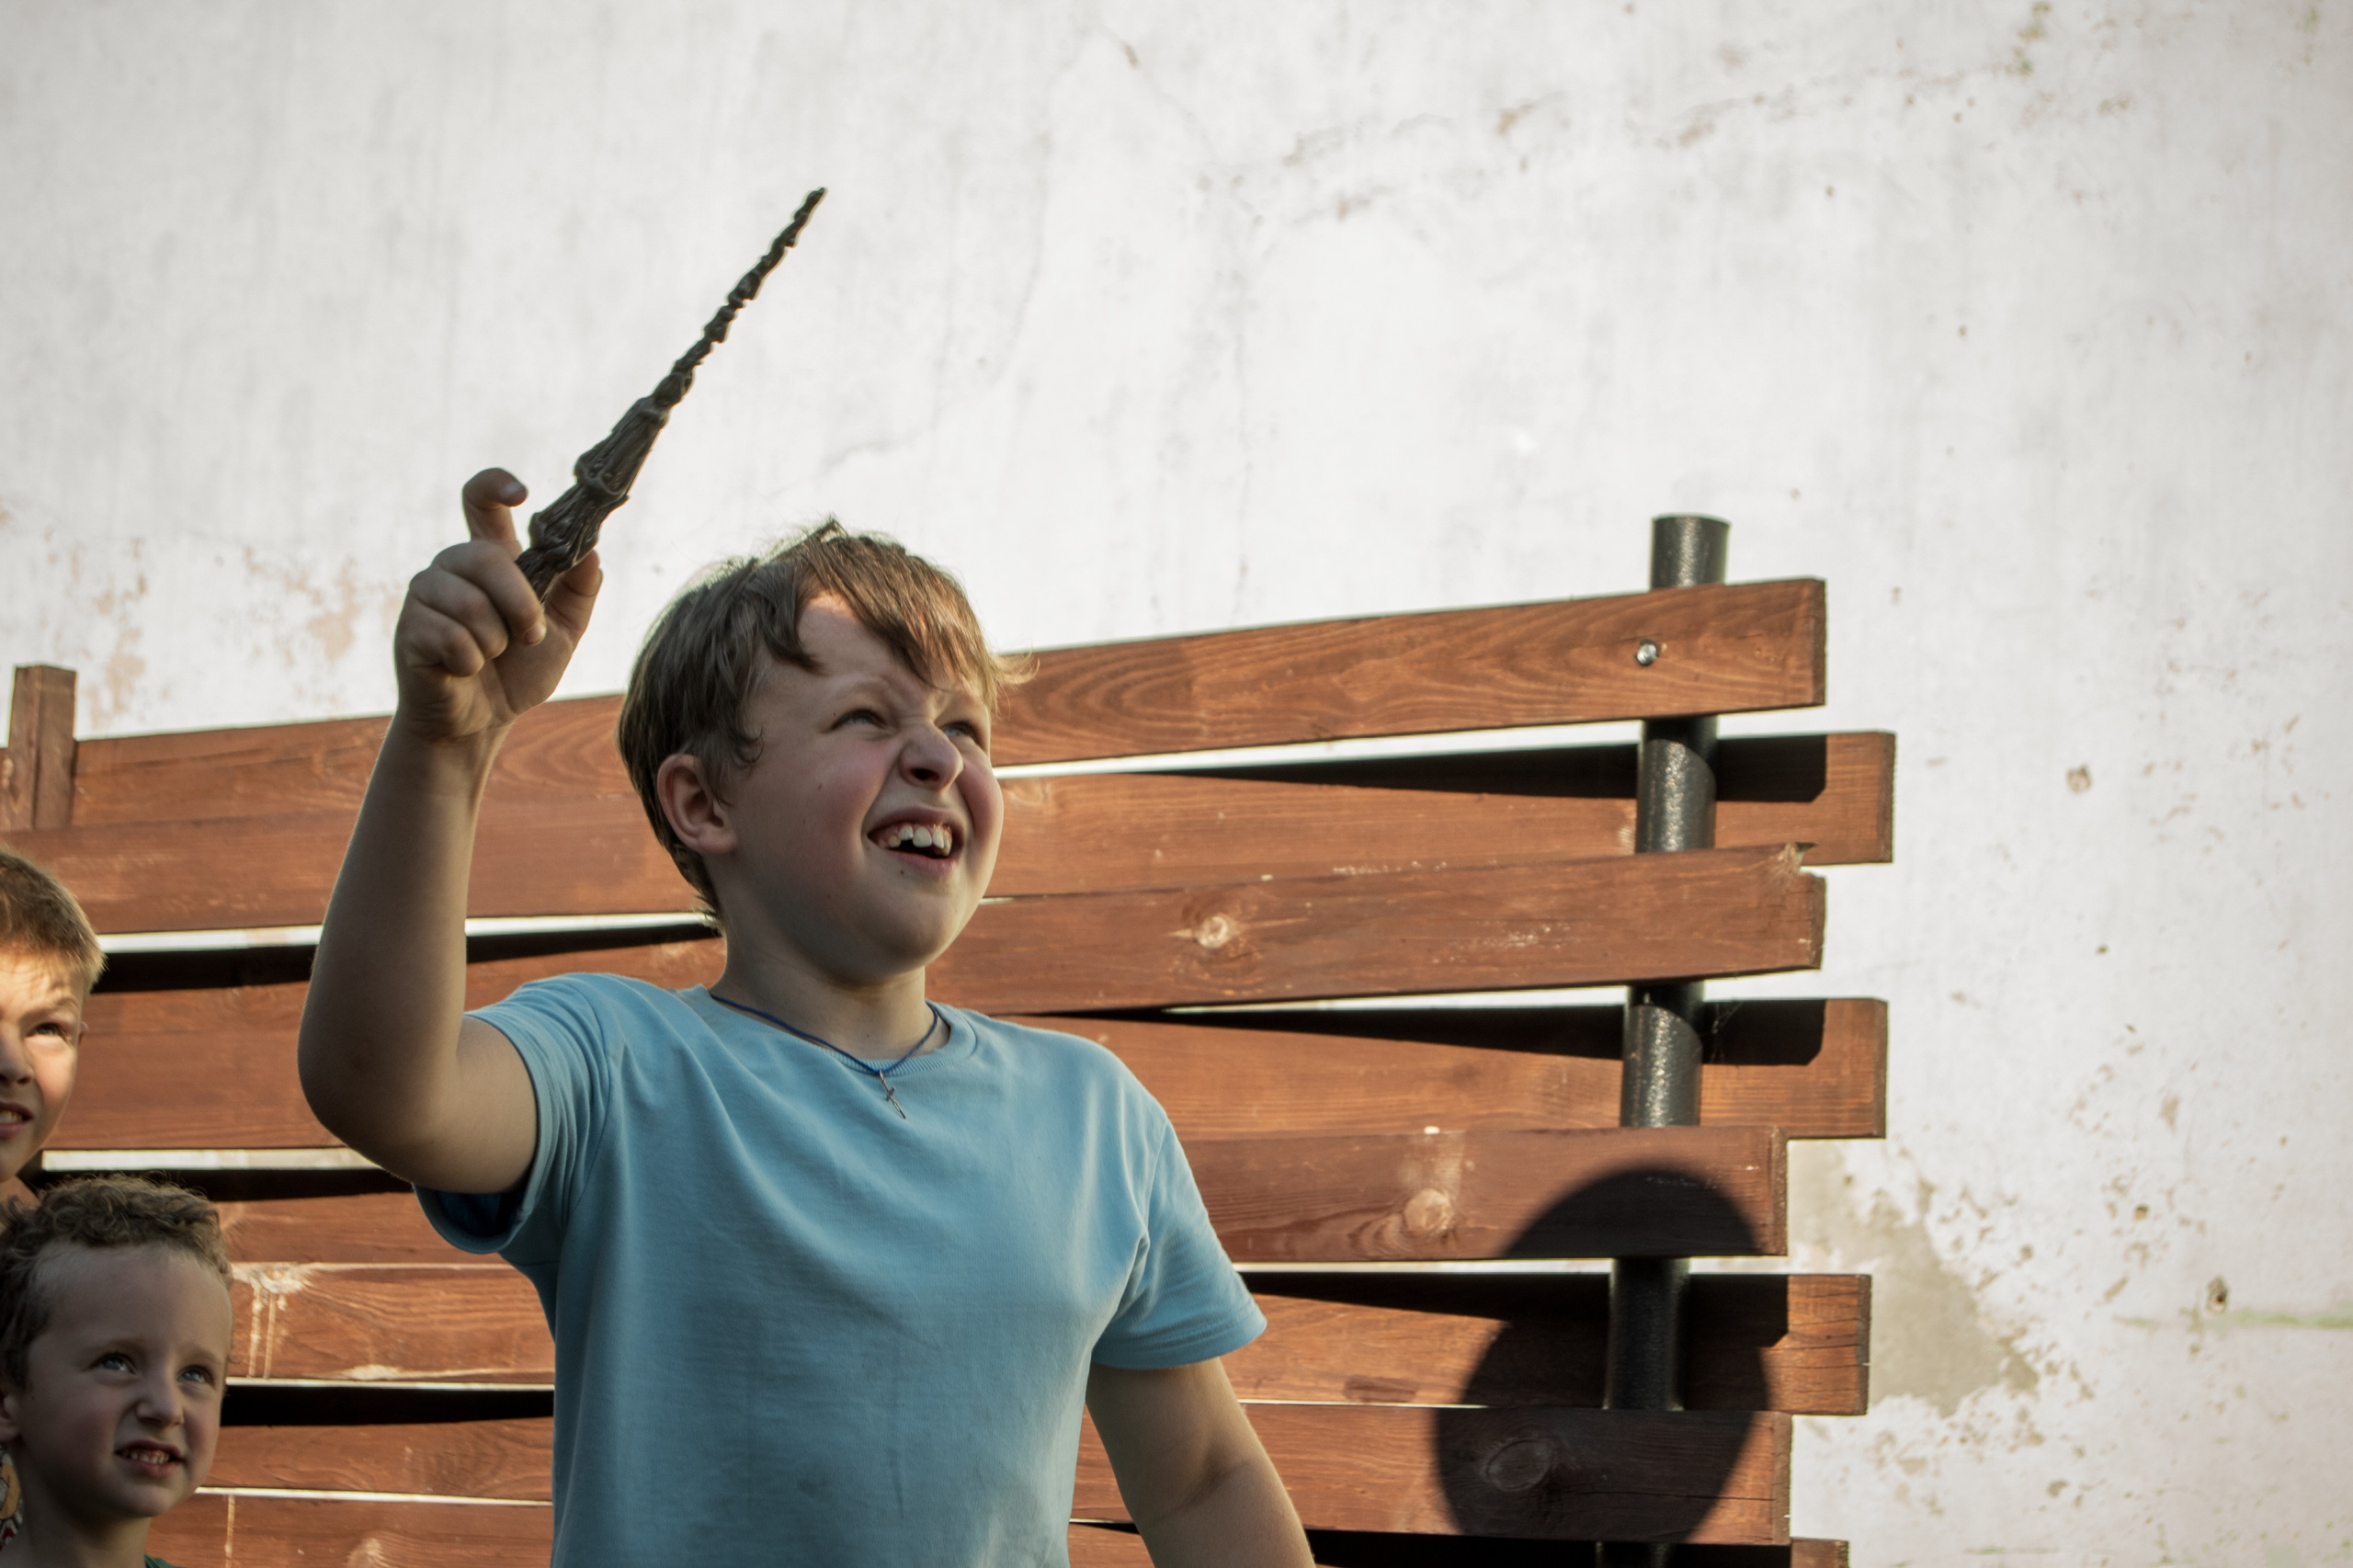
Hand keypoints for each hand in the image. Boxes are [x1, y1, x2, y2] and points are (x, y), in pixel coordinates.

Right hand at [392, 468, 601, 744]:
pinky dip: (470, 661)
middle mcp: (454, 566)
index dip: (496, 485)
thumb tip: (592, 552)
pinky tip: (463, 669)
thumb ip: (579, 591)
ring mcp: (427, 593)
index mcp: (491, 558)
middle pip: (487, 558)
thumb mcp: (564, 631)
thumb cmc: (519, 672)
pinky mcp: (409, 627)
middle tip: (530, 635)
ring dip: (495, 641)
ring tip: (490, 656)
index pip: (481, 501)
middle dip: (520, 604)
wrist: (481, 722)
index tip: (522, 492)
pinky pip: (450, 637)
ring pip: (471, 604)